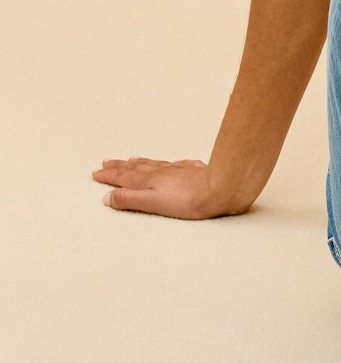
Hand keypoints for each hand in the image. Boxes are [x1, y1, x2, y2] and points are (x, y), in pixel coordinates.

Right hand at [91, 157, 246, 219]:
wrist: (222, 188)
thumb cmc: (189, 201)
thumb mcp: (153, 203)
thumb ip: (130, 200)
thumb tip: (107, 197)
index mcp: (149, 181)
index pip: (123, 177)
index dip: (109, 175)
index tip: (96, 172)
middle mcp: (162, 172)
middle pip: (136, 168)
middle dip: (120, 166)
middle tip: (106, 161)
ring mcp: (178, 170)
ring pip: (154, 164)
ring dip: (139, 162)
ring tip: (130, 158)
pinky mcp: (195, 170)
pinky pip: (175, 164)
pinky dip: (166, 163)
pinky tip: (170, 163)